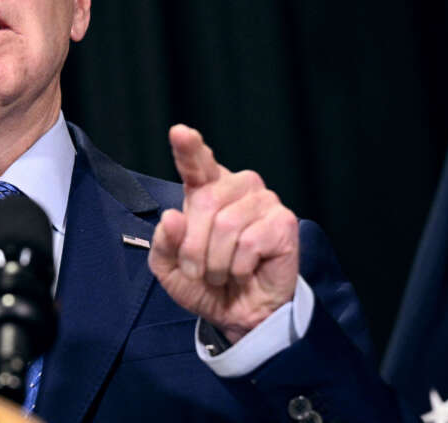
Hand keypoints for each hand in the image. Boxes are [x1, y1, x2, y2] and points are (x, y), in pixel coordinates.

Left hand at [148, 125, 297, 343]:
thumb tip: (173, 217)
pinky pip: (249, 242)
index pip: (197, 163)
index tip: (179, 133)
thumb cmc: (206, 283)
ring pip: (226, 225)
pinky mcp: (283, 223)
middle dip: (193, 246)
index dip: (188, 148)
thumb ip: (163, 243)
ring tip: (221, 273)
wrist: (240, 315)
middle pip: (204, 202)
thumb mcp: (170, 268)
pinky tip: (245, 271)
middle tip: (197, 270)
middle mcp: (237, 187)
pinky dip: (239, 266)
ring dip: (215, 261)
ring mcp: (263, 201)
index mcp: (206, 189)